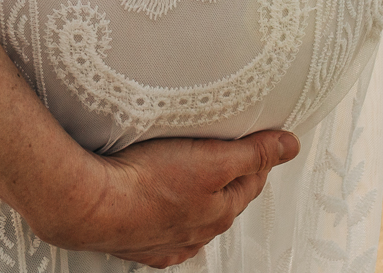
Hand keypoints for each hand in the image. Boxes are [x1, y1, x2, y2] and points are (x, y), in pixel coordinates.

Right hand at [26, 131, 300, 268]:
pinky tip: (165, 216)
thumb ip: (252, 152)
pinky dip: (169, 224)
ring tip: (194, 177)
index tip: (258, 139)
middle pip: (223, 199)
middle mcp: (197, 231)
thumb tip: (290, 146)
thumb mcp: (212, 159)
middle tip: (230, 151)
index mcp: (219, 210)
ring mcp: (166, 239)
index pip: (250, 180)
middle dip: (230, 177)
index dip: (257, 156)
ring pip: (193, 218)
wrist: (92, 205)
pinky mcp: (137, 242)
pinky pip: (162, 236)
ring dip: (198, 199)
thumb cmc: (146, 181)